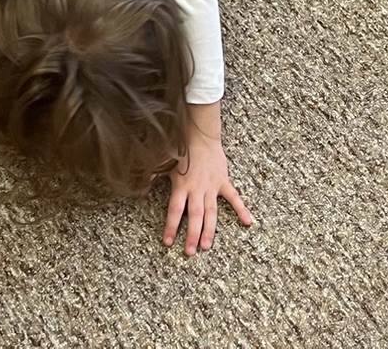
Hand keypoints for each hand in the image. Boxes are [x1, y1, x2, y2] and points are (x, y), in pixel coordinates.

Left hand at [163, 133, 252, 255]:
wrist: (201, 135)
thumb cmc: (182, 150)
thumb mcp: (165, 163)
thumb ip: (153, 175)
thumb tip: (139, 185)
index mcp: (181, 186)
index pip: (175, 210)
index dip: (171, 226)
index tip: (168, 242)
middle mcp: (196, 189)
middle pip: (194, 216)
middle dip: (192, 235)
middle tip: (190, 252)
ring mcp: (211, 187)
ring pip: (211, 212)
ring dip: (209, 230)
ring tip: (207, 246)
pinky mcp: (223, 182)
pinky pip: (234, 198)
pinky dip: (242, 209)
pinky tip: (248, 222)